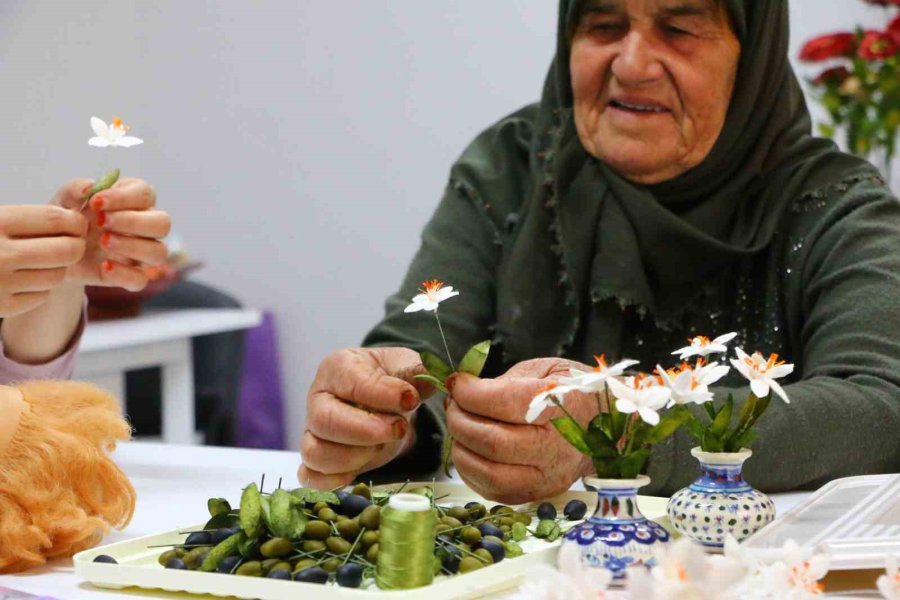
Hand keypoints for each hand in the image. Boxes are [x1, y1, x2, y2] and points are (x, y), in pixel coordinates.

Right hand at [0, 204, 85, 316]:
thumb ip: (33, 216)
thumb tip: (86, 199)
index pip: (56, 219)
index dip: (75, 221)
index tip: (77, 223)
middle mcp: (0, 253)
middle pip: (67, 250)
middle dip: (75, 246)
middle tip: (71, 243)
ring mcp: (1, 283)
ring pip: (58, 275)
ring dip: (57, 267)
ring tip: (41, 260)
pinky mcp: (4, 306)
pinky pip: (42, 295)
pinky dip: (40, 287)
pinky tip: (24, 278)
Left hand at [53, 178, 170, 290]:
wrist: (54, 251)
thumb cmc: (67, 219)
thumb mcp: (63, 200)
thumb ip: (75, 188)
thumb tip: (90, 188)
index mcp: (134, 201)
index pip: (146, 194)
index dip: (125, 197)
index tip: (96, 202)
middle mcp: (145, 227)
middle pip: (163, 223)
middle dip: (133, 221)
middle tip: (101, 222)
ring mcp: (141, 253)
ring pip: (159, 252)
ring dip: (133, 246)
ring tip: (102, 242)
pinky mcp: (131, 276)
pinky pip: (141, 279)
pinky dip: (125, 274)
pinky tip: (104, 266)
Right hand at [298, 347, 434, 488]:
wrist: (383, 399)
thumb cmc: (390, 377)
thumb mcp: (405, 365)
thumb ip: (416, 372)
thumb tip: (432, 381)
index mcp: (338, 367)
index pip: (351, 382)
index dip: (382, 394)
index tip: (411, 400)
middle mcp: (318, 398)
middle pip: (325, 420)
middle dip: (366, 431)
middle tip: (399, 429)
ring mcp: (312, 430)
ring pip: (314, 452)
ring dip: (353, 457)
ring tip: (380, 447)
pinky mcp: (315, 459)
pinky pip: (310, 476)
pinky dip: (332, 480)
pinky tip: (358, 471)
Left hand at [447, 357, 602, 503]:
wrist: (609, 427)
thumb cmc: (573, 393)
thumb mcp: (546, 370)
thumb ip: (505, 380)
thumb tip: (463, 388)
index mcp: (561, 406)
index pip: (504, 403)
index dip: (470, 393)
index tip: (457, 383)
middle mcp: (556, 447)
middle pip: (492, 443)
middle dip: (459, 421)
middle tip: (454, 405)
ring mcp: (548, 476)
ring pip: (489, 474)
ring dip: (461, 449)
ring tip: (460, 428)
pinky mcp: (538, 494)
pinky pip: (494, 492)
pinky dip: (471, 472)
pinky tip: (470, 451)